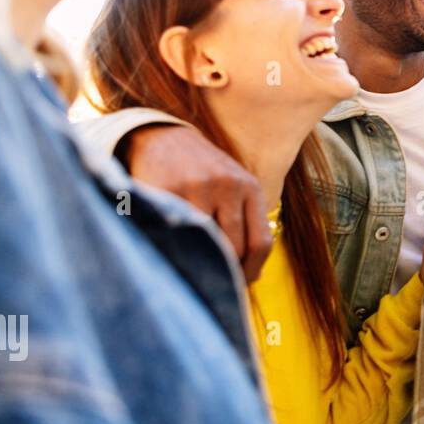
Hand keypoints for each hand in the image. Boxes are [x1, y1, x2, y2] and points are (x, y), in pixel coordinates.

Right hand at [125, 124, 272, 281]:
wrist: (162, 138)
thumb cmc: (203, 172)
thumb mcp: (234, 188)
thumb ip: (246, 225)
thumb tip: (254, 276)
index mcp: (249, 187)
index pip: (261, 242)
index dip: (251, 271)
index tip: (241, 285)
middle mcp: (227, 186)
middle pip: (234, 248)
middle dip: (226, 272)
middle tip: (214, 283)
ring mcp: (196, 188)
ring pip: (205, 245)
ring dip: (200, 264)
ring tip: (194, 270)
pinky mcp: (165, 191)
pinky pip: (175, 234)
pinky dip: (176, 250)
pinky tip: (174, 253)